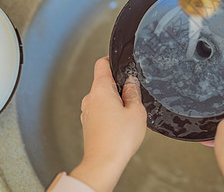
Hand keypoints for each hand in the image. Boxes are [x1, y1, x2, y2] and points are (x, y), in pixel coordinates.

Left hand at [70, 57, 146, 191]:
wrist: (103, 163)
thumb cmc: (118, 139)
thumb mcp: (136, 111)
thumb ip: (133, 92)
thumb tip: (131, 83)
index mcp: (100, 90)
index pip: (101, 64)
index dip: (111, 60)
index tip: (119, 61)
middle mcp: (90, 98)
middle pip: (104, 83)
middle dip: (119, 87)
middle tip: (132, 99)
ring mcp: (87, 112)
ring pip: (102, 98)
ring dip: (114, 102)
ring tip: (127, 117)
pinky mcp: (88, 124)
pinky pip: (100, 111)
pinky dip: (110, 114)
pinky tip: (120, 126)